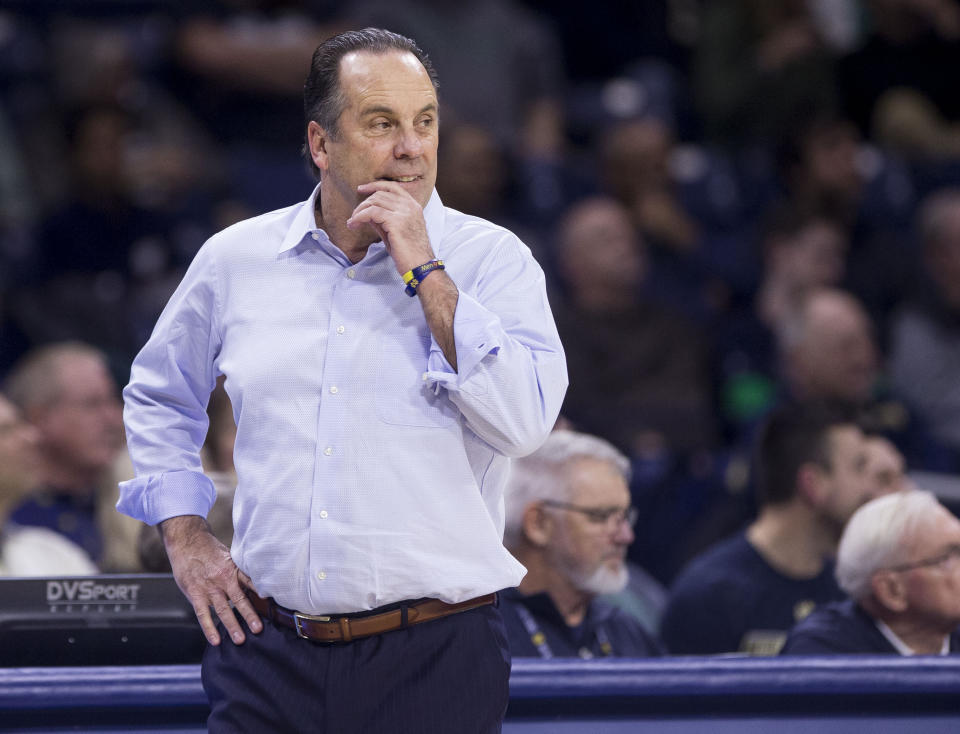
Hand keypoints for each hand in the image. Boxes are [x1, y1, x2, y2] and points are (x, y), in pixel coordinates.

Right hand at [160, 515, 262, 644]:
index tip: (271, 604)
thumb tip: (254, 584)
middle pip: (239, 600)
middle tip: (258, 630)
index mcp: (233, 569)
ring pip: (222, 610)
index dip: (261, 593)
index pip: (250, 582)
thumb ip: (238, 571)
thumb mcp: (228, 556)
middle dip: (249, 616)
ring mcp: (209, 588)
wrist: (187, 542)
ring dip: (232, 625)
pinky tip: (215, 640)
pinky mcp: (195, 594)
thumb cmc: (209, 550)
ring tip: (240, 639)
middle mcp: (223, 579)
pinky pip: (203, 614)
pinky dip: (209, 628)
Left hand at [347, 181, 434, 273]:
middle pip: (380, 194)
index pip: (392, 187)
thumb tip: (367, 213)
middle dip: (363, 204)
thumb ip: (383, 220)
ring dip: (359, 211)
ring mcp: (404, 213)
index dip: (374, 185)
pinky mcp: (396, 222)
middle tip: (354, 216)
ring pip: (374, 202)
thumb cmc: (409, 253)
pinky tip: (354, 224)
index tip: (361, 189)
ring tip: (352, 222)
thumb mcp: (395, 232)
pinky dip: (359, 217)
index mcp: (413, 206)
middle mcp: (410, 206)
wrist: (420, 266)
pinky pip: (371, 213)